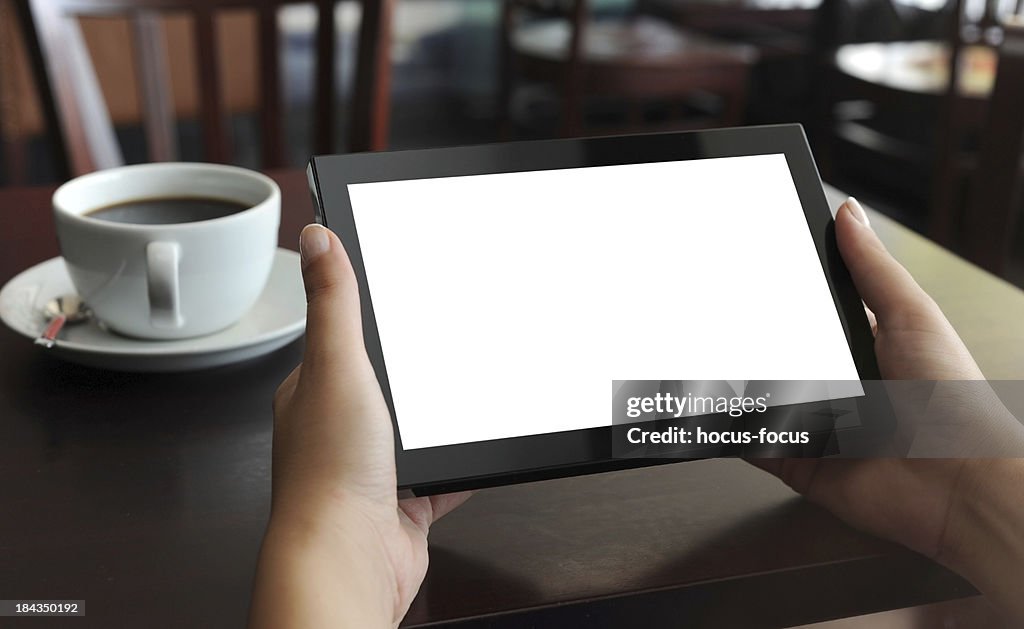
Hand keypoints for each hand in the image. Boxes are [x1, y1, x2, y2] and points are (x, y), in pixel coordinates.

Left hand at [249, 224, 468, 628]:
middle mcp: (339, 428)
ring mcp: (372, 467)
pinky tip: (478, 446)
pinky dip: (459, 463)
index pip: (341, 337)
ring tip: (464, 391)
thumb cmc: (328, 476)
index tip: (399, 295)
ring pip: (415, 429)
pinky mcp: (404, 500)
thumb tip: (318, 238)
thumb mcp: (337, 367)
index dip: (368, 317)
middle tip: (449, 341)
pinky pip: (441, 473)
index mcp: (313, 390)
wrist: (349, 560)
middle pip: (385, 383)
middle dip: (414, 369)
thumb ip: (334, 304)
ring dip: (437, 418)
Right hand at [753, 198, 1023, 620]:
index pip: (810, 313)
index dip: (780, 295)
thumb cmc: (953, 404)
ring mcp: (814, 425)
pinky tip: (716, 409)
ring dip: (739, 383)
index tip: (745, 271)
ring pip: (759, 397)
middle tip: (717, 315)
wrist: (958, 485)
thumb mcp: (912, 317)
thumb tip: (848, 214)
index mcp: (864, 347)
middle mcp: (837, 386)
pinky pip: (753, 443)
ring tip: (709, 358)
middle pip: (780, 355)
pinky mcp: (798, 462)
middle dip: (752, 339)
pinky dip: (734, 430)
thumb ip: (872, 269)